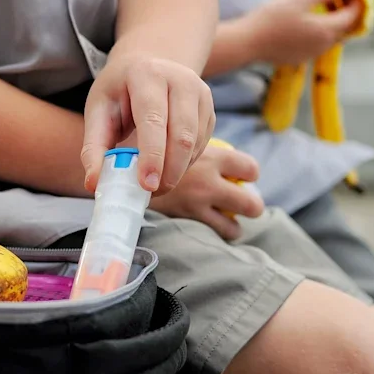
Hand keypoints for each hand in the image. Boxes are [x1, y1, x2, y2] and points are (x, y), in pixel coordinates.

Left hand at [82, 49, 214, 195]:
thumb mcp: (98, 110)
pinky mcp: (210, 109)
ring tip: (154, 184)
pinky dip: (184, 163)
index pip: (153, 120)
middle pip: (182, 135)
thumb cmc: (118, 91)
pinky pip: (201, 145)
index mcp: (147, 75)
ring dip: (176, 171)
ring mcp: (200, 93)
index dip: (152, 155)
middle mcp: (180, 79)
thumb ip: (93, 147)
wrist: (147, 65)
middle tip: (151, 193)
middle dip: (168, 171)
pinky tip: (166, 167)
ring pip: (195, 143)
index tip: (147, 185)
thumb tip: (93, 183)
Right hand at [148, 145, 263, 239]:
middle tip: (242, 205)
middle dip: (250, 206)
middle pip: (250, 203)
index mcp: (213, 157)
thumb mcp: (176, 140)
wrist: (122, 169)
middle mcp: (210, 182)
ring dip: (233, 226)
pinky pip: (211, 233)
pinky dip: (213, 233)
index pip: (249, 168)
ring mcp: (199, 205)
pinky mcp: (185, 220)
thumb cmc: (148, 149)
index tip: (244, 177)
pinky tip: (206, 228)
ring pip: (233, 227)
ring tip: (226, 222)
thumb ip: (196, 148)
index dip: (249, 174)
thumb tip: (210, 153)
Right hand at [241, 0, 364, 65]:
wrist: (246, 43)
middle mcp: (323, 45)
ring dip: (332, 20)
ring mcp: (311, 54)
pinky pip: (317, 42)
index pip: (353, 14)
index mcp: (326, 30)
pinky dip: (319, 30)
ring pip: (331, 35)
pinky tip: (305, 20)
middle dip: (346, 10)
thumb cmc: (270, 19)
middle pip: (345, 27)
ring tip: (321, 4)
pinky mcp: (299, 57)